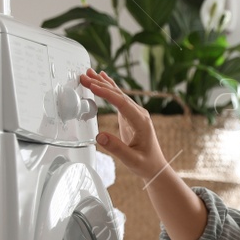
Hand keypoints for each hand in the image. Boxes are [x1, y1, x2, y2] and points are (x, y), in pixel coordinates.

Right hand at [79, 68, 168, 182]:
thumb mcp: (132, 160)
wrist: (155, 166)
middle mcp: (139, 114)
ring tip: (90, 73)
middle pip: (118, 95)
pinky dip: (109, 89)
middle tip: (84, 76)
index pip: (122, 103)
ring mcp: (135, 113)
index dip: (107, 93)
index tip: (93, 86)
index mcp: (141, 122)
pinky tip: (102, 80)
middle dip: (101, 84)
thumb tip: (100, 136)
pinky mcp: (130, 116)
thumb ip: (116, 148)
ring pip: (118, 94)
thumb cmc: (146, 164)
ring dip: (103, 83)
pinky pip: (118, 99)